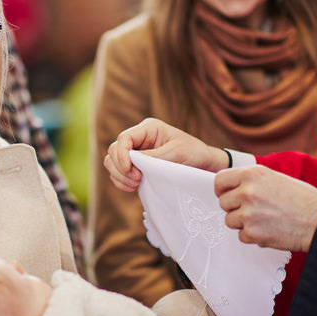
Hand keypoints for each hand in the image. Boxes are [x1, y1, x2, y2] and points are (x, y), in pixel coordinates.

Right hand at [104, 118, 228, 191]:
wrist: (204, 164)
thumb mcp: (176, 153)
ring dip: (119, 175)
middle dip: (120, 167)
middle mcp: (139, 139)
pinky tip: (132, 187)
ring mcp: (136, 152)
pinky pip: (118, 173)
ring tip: (135, 184)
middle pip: (114, 150)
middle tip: (136, 180)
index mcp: (148, 128)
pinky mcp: (136, 166)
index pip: (124, 138)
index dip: (121, 155)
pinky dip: (121, 181)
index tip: (130, 170)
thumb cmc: (194, 153)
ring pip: (112, 162)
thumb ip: (153, 156)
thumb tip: (132, 161)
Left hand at [214, 165, 316, 251]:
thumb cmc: (303, 199)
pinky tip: (270, 230)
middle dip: (234, 208)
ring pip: (230, 221)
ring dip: (243, 223)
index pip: (219, 180)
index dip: (222, 190)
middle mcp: (247, 192)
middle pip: (223, 203)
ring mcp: (248, 213)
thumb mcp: (276, 178)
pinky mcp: (252, 233)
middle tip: (253, 210)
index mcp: (252, 174)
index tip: (228, 195)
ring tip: (264, 220)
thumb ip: (253, 181)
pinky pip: (241, 236)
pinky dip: (253, 236)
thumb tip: (233, 187)